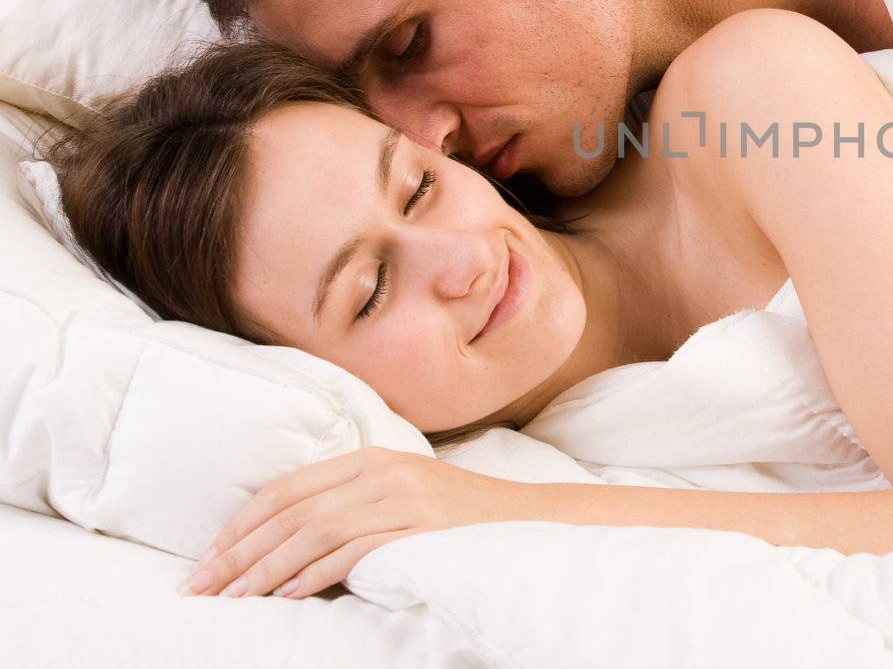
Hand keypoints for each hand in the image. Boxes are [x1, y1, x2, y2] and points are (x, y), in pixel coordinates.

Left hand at [180, 446, 525, 598]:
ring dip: (266, 568)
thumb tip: (284, 542)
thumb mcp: (401, 496)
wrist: (525, 519)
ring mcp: (403, 498)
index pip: (288, 488)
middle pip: (293, 512)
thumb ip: (352, 505)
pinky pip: (355, 551)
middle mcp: (382, 472)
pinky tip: (288, 594)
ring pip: (315, 531)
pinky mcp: (420, 529)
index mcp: (370, 459)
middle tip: (201, 586)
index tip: (208, 557)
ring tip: (233, 598)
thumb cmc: (457, 518)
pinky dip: (315, 574)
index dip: (242, 523)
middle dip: (240, 551)